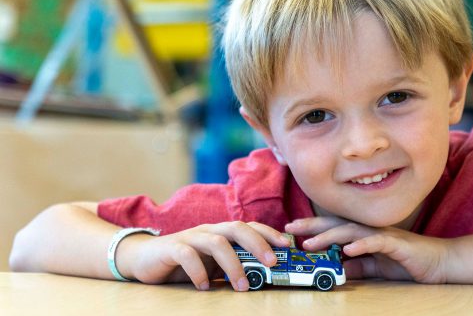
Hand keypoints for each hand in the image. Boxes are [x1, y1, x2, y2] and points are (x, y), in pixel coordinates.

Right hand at [117, 221, 289, 290]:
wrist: (142, 258)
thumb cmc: (184, 262)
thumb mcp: (212, 264)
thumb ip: (232, 264)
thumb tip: (262, 275)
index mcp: (221, 232)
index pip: (249, 226)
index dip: (269, 233)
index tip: (287, 246)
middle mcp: (208, 230)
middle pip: (237, 228)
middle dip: (258, 244)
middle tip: (272, 263)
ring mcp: (190, 237)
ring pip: (216, 242)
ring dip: (232, 264)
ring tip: (242, 285)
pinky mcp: (172, 248)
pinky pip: (188, 255)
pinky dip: (199, 271)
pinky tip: (205, 286)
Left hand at [285, 217, 449, 282]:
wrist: (438, 263)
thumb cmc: (408, 261)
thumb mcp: (376, 267)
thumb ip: (358, 266)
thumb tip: (338, 268)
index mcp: (364, 234)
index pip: (334, 227)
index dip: (313, 226)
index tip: (292, 229)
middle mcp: (370, 230)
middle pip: (336, 223)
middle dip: (312, 224)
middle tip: (290, 227)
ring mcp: (383, 234)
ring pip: (351, 230)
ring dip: (329, 236)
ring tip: (311, 243)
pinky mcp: (396, 243)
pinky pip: (375, 242)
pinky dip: (361, 245)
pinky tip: (347, 250)